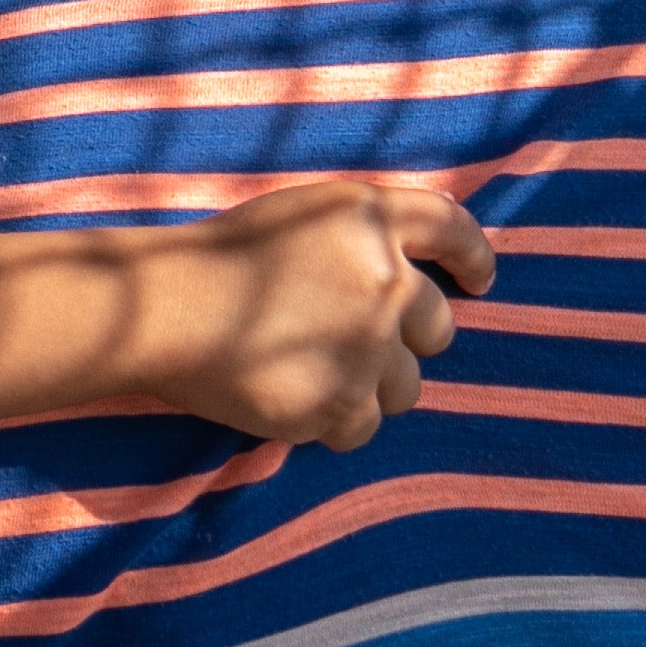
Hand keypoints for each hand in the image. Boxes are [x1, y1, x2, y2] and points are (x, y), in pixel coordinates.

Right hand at [155, 182, 492, 448]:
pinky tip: (288, 396)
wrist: (167, 310)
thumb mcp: (299, 220)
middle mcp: (384, 279)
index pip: (452, 228)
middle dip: (405, 340)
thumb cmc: (221, 261)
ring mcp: (368, 345)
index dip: (474, 256)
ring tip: (308, 370)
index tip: (478, 281)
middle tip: (353, 342)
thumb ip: (360, 240)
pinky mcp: (341, 401)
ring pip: (405, 388)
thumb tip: (414, 280)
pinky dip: (331, 420)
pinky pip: (361, 427)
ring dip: (369, 386)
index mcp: (369, 219)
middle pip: (438, 327)